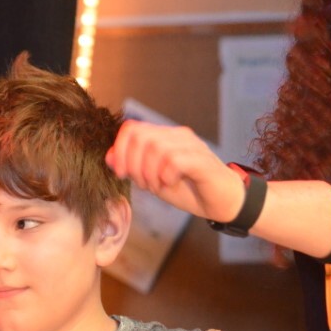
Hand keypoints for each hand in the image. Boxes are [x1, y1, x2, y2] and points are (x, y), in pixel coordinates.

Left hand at [107, 120, 242, 222]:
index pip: (132, 128)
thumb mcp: (154, 180)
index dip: (119, 150)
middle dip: (133, 165)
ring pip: (156, 148)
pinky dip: (166, 175)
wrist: (221, 202)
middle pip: (140, 137)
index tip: (120, 173)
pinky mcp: (202, 160)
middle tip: (144, 184)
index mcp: (164, 137)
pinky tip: (171, 184)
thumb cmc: (189, 190)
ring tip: (158, 186)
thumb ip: (133, 167)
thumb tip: (109, 156)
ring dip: (150, 173)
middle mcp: (177, 136)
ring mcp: (191, 145)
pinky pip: (174, 160)